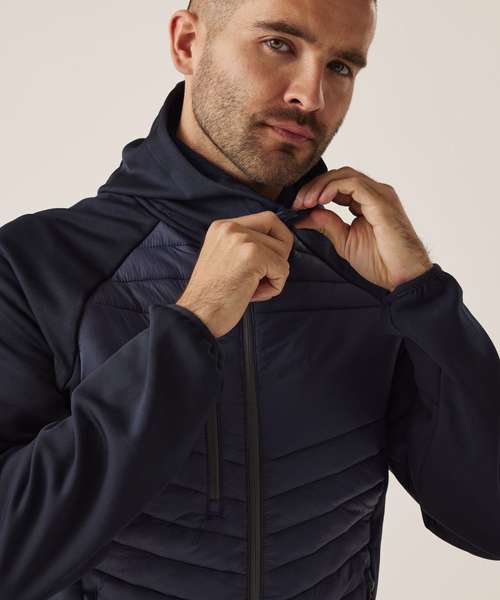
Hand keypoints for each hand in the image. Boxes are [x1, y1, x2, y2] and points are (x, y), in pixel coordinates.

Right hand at [176, 211, 293, 337]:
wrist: (197, 315)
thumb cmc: (211, 295)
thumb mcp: (223, 257)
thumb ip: (244, 246)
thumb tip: (278, 245)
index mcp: (222, 226)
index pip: (267, 219)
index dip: (277, 239)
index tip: (270, 260)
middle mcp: (231, 228)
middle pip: (278, 231)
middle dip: (279, 256)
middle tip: (263, 276)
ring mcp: (242, 240)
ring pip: (282, 252)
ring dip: (274, 275)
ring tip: (252, 288)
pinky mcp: (253, 256)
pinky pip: (282, 269)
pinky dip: (275, 286)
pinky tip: (253, 294)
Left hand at [292, 166, 433, 291]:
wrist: (401, 275)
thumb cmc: (381, 261)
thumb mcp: (344, 240)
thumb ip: (326, 224)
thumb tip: (303, 216)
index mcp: (367, 202)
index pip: (337, 185)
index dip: (315, 191)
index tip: (298, 206)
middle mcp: (375, 193)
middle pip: (339, 175)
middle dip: (314, 186)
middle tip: (297, 202)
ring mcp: (379, 194)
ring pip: (345, 175)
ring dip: (320, 186)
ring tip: (306, 201)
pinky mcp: (381, 200)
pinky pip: (353, 184)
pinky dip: (333, 187)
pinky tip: (320, 200)